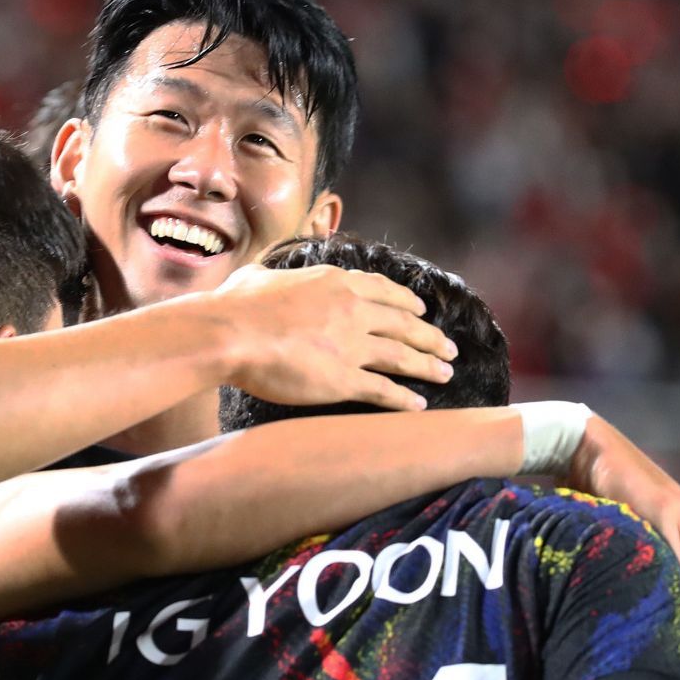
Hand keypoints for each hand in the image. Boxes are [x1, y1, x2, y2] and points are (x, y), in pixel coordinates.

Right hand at [212, 264, 455, 411]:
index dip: (407, 302)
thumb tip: (258, 274)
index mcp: (334, 283)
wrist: (231, 334)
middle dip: (430, 336)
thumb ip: (270, 275)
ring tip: (446, 373)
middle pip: (404, 324)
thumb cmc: (236, 305)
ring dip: (428, 366)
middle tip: (448, 347)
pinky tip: (419, 405)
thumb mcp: (258, 275)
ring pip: (402, 356)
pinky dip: (404, 399)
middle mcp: (352, 310)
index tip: (421, 310)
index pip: (383, 291)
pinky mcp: (342, 379)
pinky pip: (383, 390)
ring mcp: (351, 345)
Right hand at [564, 417, 679, 634]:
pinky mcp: (665, 508)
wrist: (580, 442)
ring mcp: (679, 513)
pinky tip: (652, 609)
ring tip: (666, 643)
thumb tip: (614, 593)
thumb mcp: (610, 524)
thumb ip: (622, 550)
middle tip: (678, 658)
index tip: (678, 646)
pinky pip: (672, 559)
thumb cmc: (585, 484)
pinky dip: (667, 587)